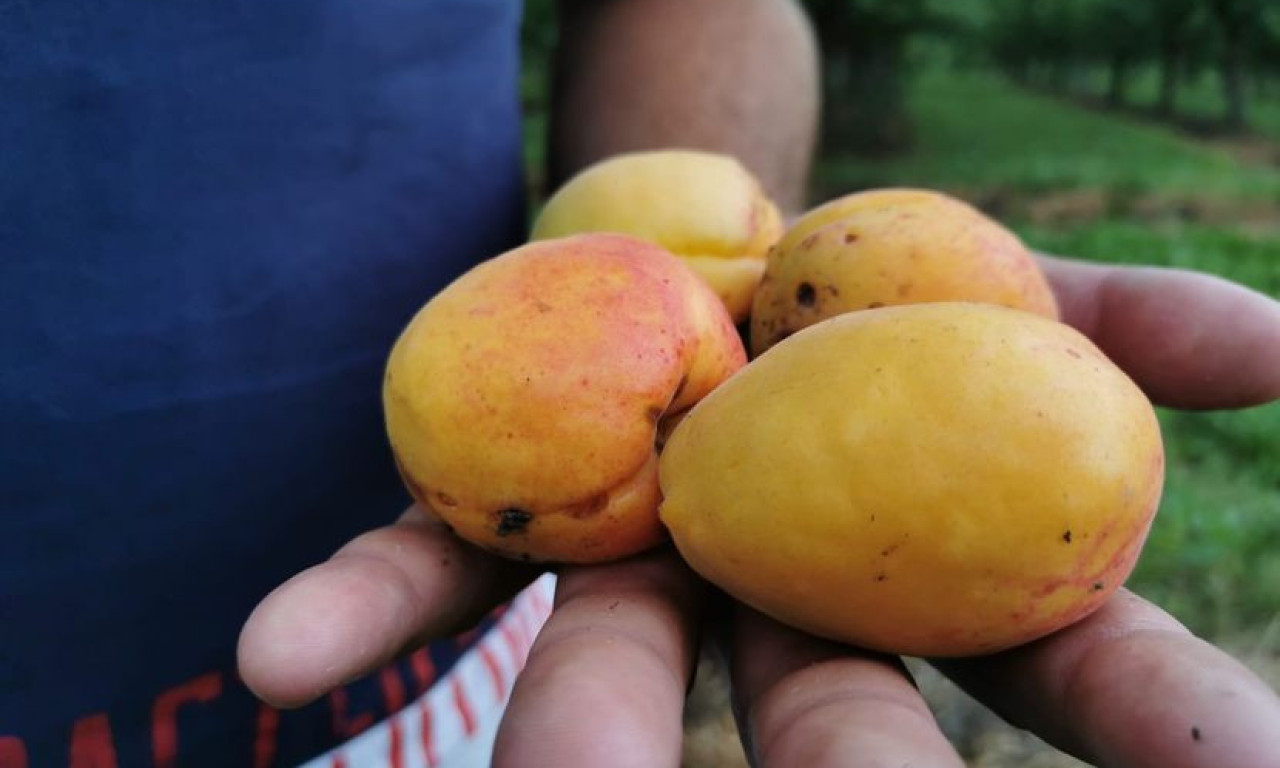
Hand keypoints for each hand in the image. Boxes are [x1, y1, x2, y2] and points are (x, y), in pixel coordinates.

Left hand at [238, 256, 1279, 766]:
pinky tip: (276, 665)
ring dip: (579, 747)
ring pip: (609, 679)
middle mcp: (771, 603)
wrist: (705, 236)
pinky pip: (419, 568)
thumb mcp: (1008, 284)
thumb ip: (1131, 325)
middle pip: (822, 722)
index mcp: (912, 571)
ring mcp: (630, 564)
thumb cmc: (871, 284)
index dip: (1157, 724)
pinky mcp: (496, 510)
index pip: (1059, 671)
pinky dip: (353, 614)